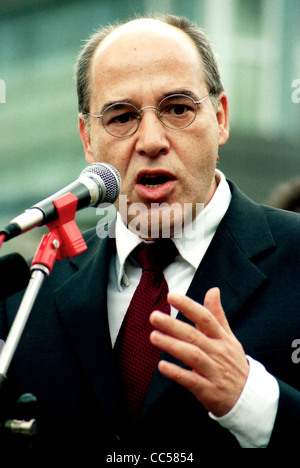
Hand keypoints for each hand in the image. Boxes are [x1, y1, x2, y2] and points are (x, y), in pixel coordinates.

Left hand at [149, 287, 248, 416]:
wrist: (249, 397)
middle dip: (173, 325)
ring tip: (154, 336)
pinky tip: (162, 366)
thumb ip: (217, 315)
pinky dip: (177, 373)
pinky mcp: (209, 391)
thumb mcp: (229, 338)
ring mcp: (214, 372)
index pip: (205, 318)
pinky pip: (192, 381)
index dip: (188, 306)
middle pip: (194, 336)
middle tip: (154, 316)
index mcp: (222, 338)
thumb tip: (213, 290)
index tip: (171, 296)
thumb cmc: (233, 363)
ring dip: (172, 345)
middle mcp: (219, 352)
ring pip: (192, 356)